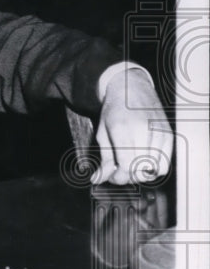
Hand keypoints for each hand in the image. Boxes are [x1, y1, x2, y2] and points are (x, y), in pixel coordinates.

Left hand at [91, 69, 172, 184]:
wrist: (131, 89)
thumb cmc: (114, 111)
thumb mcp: (102, 134)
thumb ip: (104, 159)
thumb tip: (98, 180)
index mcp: (123, 129)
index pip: (127, 166)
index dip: (119, 177)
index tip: (112, 176)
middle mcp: (144, 131)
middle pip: (141, 170)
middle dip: (128, 176)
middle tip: (119, 170)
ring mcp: (159, 132)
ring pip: (155, 170)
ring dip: (142, 174)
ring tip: (131, 164)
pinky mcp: (169, 134)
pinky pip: (165, 163)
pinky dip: (155, 168)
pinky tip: (144, 161)